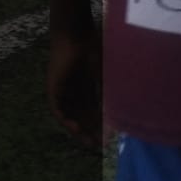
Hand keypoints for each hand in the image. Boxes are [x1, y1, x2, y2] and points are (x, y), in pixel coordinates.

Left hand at [47, 29, 102, 148]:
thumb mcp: (107, 74)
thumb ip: (112, 91)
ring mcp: (63, 89)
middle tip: (100, 146)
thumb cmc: (94, 48)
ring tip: (88, 142)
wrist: (76, 34)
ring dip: (78, 129)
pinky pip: (56, 108)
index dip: (101, 125)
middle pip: (82, 116)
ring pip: (69, 115)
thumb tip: (127, 108)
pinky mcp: (53, 86)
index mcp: (88, 86)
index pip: (94, 111)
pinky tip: (74, 128)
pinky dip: (64, 119)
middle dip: (91, 131)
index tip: (110, 138)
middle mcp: (75, 90)